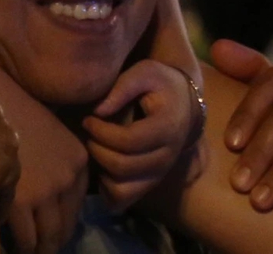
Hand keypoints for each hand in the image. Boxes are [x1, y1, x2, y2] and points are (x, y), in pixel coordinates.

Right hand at [0, 76, 89, 253]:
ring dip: (35, 249)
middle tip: (35, 250)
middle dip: (49, 244)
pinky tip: (6, 243)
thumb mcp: (50, 135)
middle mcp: (68, 178)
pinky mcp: (22, 201)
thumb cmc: (14, 113)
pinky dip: (17, 246)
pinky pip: (24, 239)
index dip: (59, 226)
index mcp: (78, 162)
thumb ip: (58, 165)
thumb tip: (51, 203)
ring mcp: (47, 191)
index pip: (75, 211)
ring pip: (45, 240)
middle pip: (63, 230)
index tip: (45, 232)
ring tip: (22, 250)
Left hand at [81, 58, 202, 210]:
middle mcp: (168, 156)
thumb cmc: (160, 84)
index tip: (89, 118)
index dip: (102, 132)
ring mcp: (160, 174)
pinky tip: (102, 165)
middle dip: (97, 148)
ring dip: (101, 170)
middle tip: (88, 131)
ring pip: (123, 189)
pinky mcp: (151, 183)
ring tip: (96, 147)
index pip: (129, 141)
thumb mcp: (144, 73)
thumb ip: (122, 87)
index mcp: (168, 128)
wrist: (184, 104)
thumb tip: (97, 111)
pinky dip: (107, 188)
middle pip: (123, 166)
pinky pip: (123, 200)